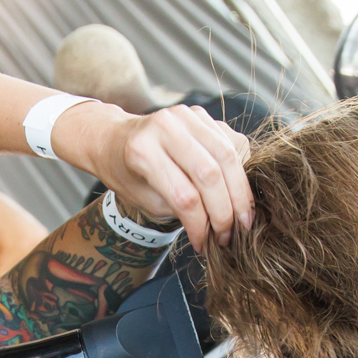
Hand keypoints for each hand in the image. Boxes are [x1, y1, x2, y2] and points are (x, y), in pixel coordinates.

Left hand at [58, 102, 251, 249]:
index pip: (184, 195)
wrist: (115, 139)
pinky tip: (238, 194)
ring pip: (227, 157)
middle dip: (225, 211)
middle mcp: (165, 127)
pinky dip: (239, 172)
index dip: (199, 224)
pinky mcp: (201, 114)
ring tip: (242, 219)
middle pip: (210, 175)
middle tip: (229, 235)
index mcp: (142, 151)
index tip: (203, 244)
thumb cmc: (128, 173)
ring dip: (240, 193)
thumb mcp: (146, 200)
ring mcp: (185, 115)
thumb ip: (181, 209)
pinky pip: (232, 144)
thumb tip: (219, 226)